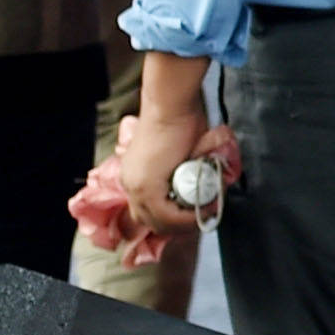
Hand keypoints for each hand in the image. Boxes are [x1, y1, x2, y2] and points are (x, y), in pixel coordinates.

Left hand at [74, 109, 237, 247]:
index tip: (192, 215)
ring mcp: (136, 187)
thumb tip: (202, 180)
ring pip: (158, 221)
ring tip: (204, 214)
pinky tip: (202, 211)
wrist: (171, 108)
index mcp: (134, 176)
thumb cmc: (179, 121)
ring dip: (183, 223)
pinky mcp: (146, 188)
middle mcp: (130, 184)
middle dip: (177, 226)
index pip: (146, 210)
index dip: (169, 219)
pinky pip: (167, 215)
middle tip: (200, 218)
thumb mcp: (179, 151)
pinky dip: (185, 218)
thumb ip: (184, 168)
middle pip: (149, 220)